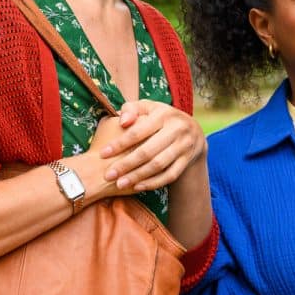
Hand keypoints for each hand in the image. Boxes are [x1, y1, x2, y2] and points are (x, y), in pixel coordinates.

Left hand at [87, 100, 206, 194]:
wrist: (192, 129)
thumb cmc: (159, 117)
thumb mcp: (147, 107)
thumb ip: (131, 110)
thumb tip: (122, 122)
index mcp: (163, 115)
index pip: (138, 132)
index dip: (119, 144)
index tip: (102, 154)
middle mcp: (176, 129)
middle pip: (148, 151)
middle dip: (126, 165)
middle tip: (108, 175)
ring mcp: (184, 145)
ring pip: (159, 165)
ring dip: (138, 176)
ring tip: (120, 184)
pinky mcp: (187, 159)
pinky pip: (170, 175)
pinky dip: (154, 182)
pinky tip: (138, 187)